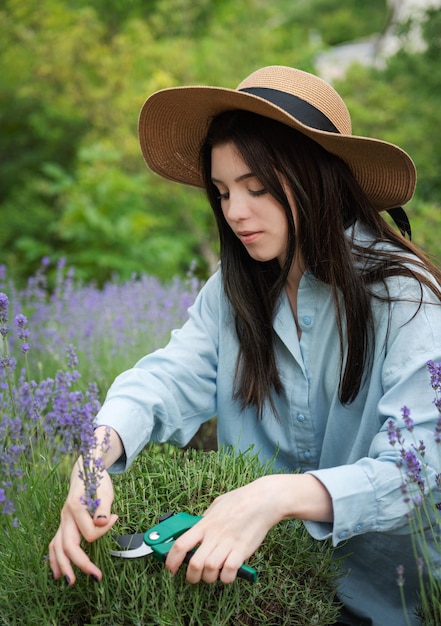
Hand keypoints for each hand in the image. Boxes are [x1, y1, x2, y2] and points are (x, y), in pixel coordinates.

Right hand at [48, 459, 118, 585]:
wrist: (85, 469)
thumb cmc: (97, 480)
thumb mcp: (105, 490)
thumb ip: (103, 507)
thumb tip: (102, 522)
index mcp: (76, 507)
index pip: (90, 532)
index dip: (105, 529)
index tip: (115, 518)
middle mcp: (66, 516)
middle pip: (68, 545)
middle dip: (80, 563)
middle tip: (96, 576)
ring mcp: (62, 521)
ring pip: (56, 548)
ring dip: (63, 566)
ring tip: (70, 582)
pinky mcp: (63, 524)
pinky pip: (54, 544)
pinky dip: (54, 559)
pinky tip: (57, 572)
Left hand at [165, 473, 332, 583]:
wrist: (263, 500)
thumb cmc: (241, 499)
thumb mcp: (216, 504)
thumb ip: (206, 518)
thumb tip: (197, 526)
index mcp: (205, 524)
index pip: (180, 545)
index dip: (171, 561)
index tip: (170, 568)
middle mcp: (214, 535)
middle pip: (194, 564)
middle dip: (191, 576)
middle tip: (195, 576)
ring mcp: (228, 543)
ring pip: (210, 570)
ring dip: (209, 578)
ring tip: (213, 574)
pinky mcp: (243, 550)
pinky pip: (229, 572)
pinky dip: (226, 577)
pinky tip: (228, 573)